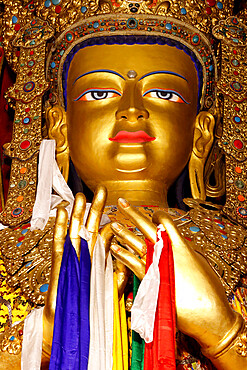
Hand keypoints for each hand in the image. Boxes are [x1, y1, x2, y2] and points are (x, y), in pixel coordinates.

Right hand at [42, 186, 106, 356]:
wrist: (72, 325)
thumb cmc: (93, 309)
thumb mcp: (112, 291)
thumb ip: (119, 277)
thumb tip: (127, 264)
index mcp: (101, 258)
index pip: (107, 235)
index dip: (113, 221)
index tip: (120, 207)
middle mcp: (87, 253)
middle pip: (91, 226)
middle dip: (96, 208)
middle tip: (103, 189)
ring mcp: (72, 255)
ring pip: (75, 229)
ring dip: (77, 212)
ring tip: (80, 195)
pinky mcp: (60, 261)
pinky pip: (59, 240)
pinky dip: (60, 226)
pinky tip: (62, 211)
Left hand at [110, 198, 238, 351]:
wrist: (209, 313)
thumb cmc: (209, 290)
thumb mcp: (199, 264)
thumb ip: (185, 252)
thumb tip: (178, 245)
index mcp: (181, 245)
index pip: (166, 223)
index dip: (158, 215)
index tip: (152, 213)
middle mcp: (167, 251)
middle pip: (146, 227)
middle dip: (133, 213)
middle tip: (122, 202)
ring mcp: (157, 264)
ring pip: (136, 243)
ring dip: (124, 233)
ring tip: (114, 224)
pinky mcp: (149, 279)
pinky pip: (131, 263)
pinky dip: (122, 255)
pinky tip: (114, 247)